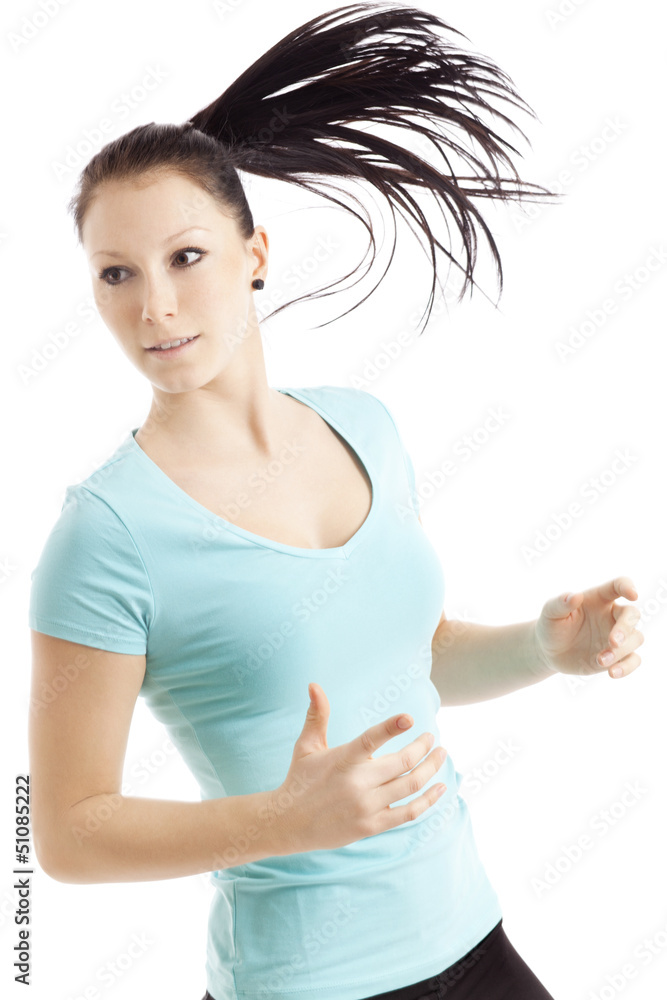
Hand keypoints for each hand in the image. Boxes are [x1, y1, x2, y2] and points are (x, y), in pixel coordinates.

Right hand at [268, 683, 447, 853]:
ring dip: (431, 769)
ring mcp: (366, 806)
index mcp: (342, 760)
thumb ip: (317, 715)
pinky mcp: (372, 826)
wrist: (288, 824)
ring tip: (441, 755)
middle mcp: (356, 783)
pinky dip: (428, 800)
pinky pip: (408, 813)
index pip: (370, 740)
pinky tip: (441, 788)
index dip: (391, 728)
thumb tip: (314, 685)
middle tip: (431, 737)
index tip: (410, 718)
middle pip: (402, 763)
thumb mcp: (306, 746)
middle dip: (422, 747)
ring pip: (410, 786)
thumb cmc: (299, 779)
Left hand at [534, 576, 643, 678]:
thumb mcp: (550, 613)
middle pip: (632, 614)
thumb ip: (560, 603)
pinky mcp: (617, 656)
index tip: (633, 595)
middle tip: (613, 641)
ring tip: (600, 660)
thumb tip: (575, 596)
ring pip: (635, 638)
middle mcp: (611, 616)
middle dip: (626, 628)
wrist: (548, 651)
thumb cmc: (551, 626)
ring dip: (622, 651)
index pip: (618, 586)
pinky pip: (633, 660)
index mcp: (598, 599)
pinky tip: (612, 673)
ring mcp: (616, 636)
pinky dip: (627, 667)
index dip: (628, 587)